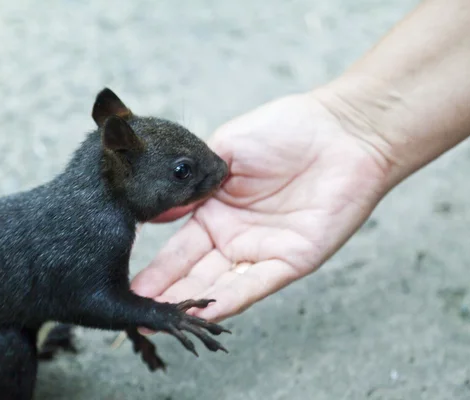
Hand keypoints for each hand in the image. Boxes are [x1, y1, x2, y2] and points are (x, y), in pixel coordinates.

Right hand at [131, 92, 391, 323]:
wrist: (340, 130)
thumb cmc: (284, 129)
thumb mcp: (223, 149)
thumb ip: (191, 183)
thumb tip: (155, 209)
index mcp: (215, 211)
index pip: (178, 248)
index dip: (156, 270)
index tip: (129, 285)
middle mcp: (234, 237)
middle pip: (194, 274)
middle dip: (165, 296)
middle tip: (134, 318)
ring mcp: (261, 249)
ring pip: (220, 285)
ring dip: (191, 305)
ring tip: (159, 323)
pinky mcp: (292, 258)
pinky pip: (256, 283)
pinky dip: (231, 298)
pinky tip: (204, 313)